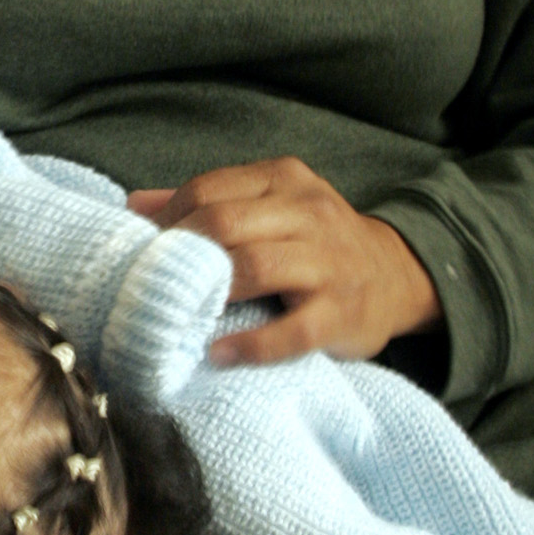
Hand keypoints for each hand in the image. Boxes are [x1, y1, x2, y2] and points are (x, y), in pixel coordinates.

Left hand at [128, 157, 441, 366]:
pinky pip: (292, 331)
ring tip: (177, 314)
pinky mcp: (342, 313)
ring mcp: (329, 263)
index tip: (144, 249)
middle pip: (226, 223)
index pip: (210, 189)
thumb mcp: (272, 206)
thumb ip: (209, 201)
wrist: (397, 275)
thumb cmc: (317, 242)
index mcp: (285, 180)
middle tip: (151, 284)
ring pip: (256, 267)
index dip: (168, 220)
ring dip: (209, 291)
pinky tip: (218, 354)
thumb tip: (135, 205)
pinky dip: (251, 345)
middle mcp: (310, 212)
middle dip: (181, 253)